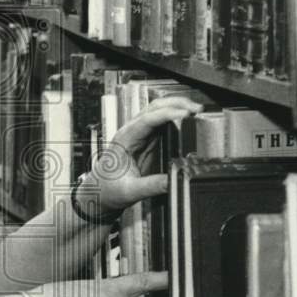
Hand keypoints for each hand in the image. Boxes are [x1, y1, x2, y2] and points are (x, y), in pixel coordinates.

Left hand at [84, 95, 203, 211]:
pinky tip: (187, 120)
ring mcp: (139, 134)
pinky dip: (175, 117)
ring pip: (159, 111)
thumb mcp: (131, 191)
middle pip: (154, 108)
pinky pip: (162, 123)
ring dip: (177, 107)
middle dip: (176, 104)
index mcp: (124, 139)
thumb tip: (175, 180)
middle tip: (196, 109)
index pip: (147, 119)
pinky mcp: (146, 140)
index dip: (167, 114)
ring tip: (195, 111)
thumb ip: (153, 186)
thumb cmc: (108, 188)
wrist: (99, 192)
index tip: (185, 114)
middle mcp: (131, 132)